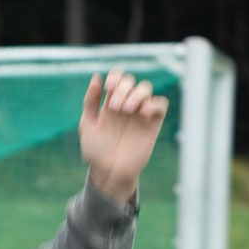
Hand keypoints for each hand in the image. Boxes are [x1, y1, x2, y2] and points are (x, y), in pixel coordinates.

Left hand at [79, 69, 168, 205]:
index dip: (115, 76)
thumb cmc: (96, 152)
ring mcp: (140, 114)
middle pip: (131, 81)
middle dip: (123, 88)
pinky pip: (161, 104)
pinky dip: (154, 104)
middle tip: (116, 106)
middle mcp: (126, 105)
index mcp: (110, 103)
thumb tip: (96, 76)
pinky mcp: (152, 125)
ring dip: (137, 94)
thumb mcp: (87, 124)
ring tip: (127, 110)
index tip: (108, 87)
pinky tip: (143, 113)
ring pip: (146, 89)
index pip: (117, 78)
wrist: (109, 172)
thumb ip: (90, 101)